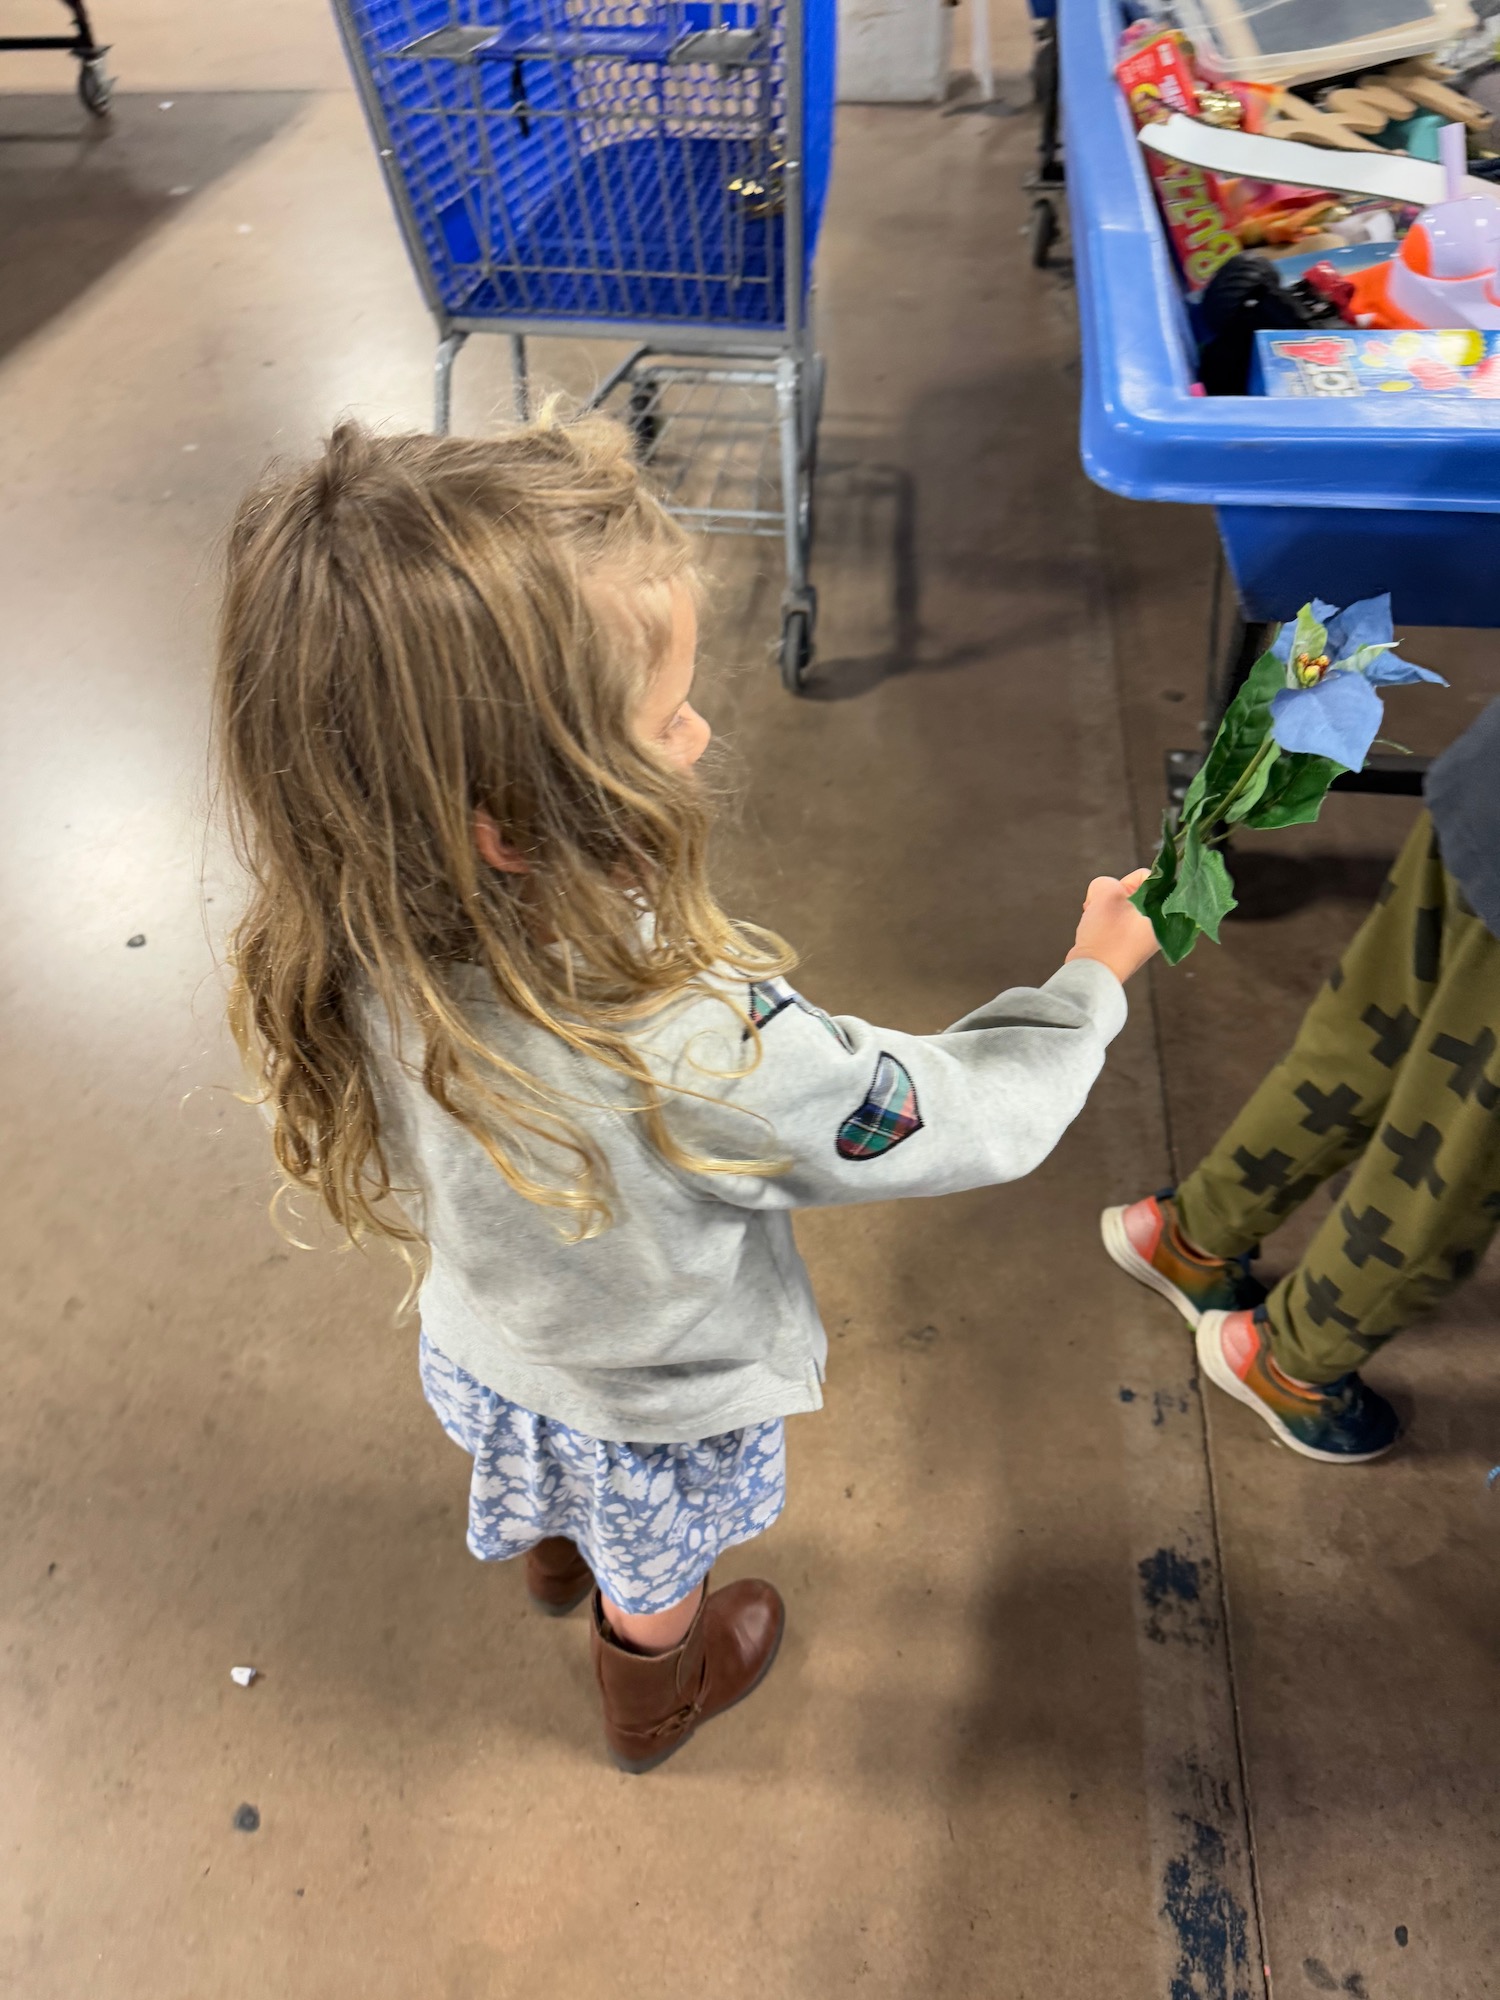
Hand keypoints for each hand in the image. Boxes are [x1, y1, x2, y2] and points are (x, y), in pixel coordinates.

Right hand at [1065, 868, 1159, 983]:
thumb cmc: (1106, 934)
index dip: (1125, 881)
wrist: (1096, 972)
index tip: (1114, 895)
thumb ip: (1108, 881)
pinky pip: (1120, 924)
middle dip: (1112, 897)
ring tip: (1098, 922)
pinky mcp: (1133, 947)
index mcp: (1164, 910)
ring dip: (1107, 910)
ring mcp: (1147, 937)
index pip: (1147, 878)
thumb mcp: (1106, 893)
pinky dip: (1107, 924)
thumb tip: (1106, 893)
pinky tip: (1097, 932)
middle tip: (1102, 907)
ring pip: (1124, 908)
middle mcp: (1160, 923)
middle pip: (1134, 893)